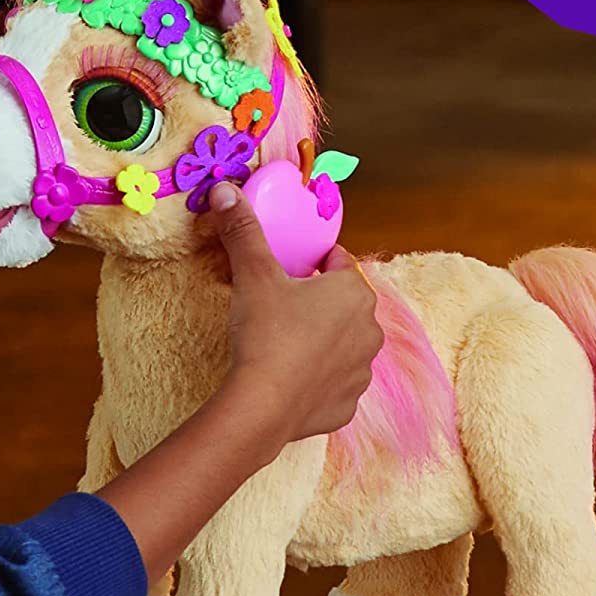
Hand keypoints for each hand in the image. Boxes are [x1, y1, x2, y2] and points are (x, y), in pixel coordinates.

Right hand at [207, 181, 382, 457]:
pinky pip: (332, 385)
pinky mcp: (346, 406)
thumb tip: (226, 190)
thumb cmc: (265, 334)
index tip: (286, 271)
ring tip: (281, 346)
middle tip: (277, 308)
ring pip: (340, 346)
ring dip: (319, 342)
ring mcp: (361, 372)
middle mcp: (369, 330)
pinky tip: (288, 380)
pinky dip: (315, 380)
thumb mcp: (253, 275)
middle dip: (315, 303)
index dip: (310, 263)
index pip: (338, 262)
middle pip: (341, 305)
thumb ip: (243, 230)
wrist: (262, 406)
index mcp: (354, 292)